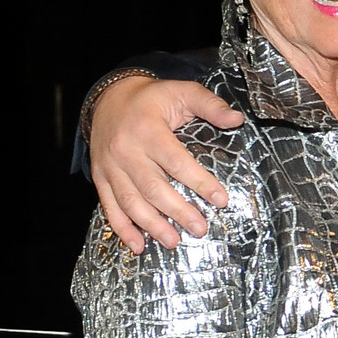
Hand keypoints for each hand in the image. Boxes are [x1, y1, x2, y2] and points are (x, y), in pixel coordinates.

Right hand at [90, 76, 242, 250]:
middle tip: (200, 228)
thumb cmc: (150, 99)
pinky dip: (123, 229)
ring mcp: (110, 166)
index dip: (200, 182)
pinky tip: (138, 245)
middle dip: (178, 211)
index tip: (220, 200)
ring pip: (131, 201)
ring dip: (152, 225)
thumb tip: (237, 119)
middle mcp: (126, 150)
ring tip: (174, 242)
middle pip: (153, 187)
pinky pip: (109, 207)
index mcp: (148, 130)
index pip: (177, 162)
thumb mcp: (181, 91)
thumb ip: (209, 104)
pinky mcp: (100, 177)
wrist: (107, 98)